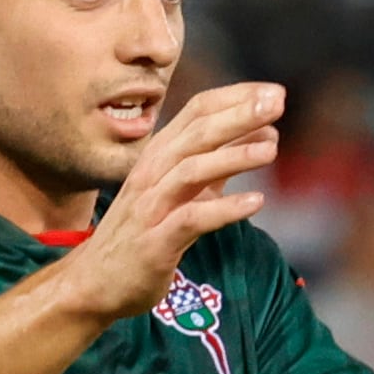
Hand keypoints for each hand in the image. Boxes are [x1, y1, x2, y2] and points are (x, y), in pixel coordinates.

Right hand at [51, 83, 284, 319]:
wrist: (96, 281)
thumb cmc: (145, 230)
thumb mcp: (185, 190)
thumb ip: (221, 163)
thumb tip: (266, 135)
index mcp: (160, 154)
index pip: (197, 111)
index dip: (236, 98)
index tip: (274, 92)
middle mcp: (152, 172)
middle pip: (197, 132)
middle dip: (239, 114)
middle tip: (278, 103)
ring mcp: (151, 206)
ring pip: (192, 170)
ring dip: (234, 156)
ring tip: (273, 149)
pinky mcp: (154, 242)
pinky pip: (190, 219)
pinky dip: (224, 209)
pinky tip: (255, 202)